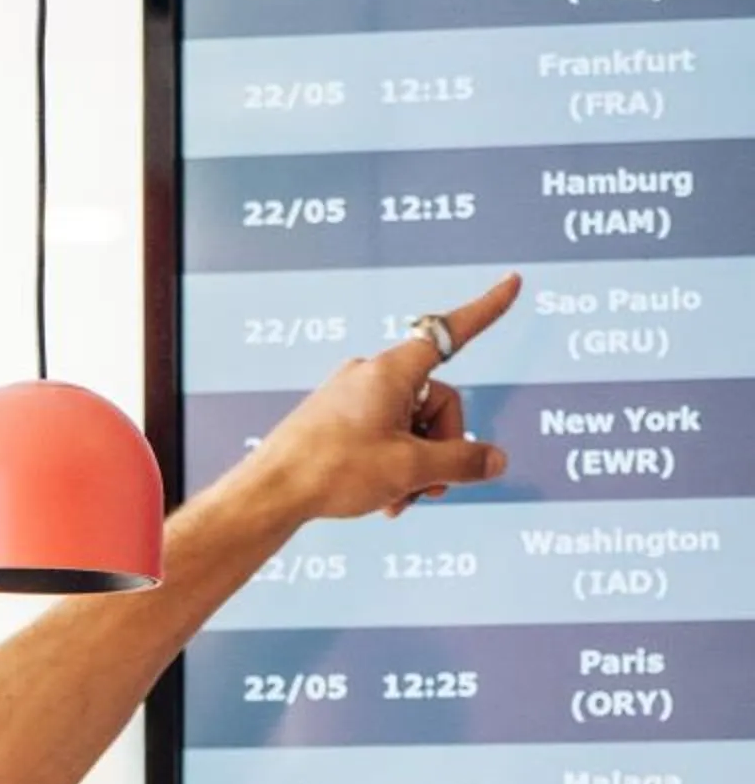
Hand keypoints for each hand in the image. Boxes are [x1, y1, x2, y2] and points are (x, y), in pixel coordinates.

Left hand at [248, 273, 519, 526]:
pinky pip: (383, 435)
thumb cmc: (334, 470)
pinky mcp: (336, 419)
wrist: (271, 492)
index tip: (512, 282)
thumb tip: (496, 460)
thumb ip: (461, 462)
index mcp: (393, 371)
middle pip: (436, 403)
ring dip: (415, 466)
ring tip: (399, 501)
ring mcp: (351, 396)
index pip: (452, 333)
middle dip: (440, 448)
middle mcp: (371, 375)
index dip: (487, 310)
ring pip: (409, 426)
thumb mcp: (410, 470)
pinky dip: (392, 466)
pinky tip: (383, 501)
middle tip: (429, 488)